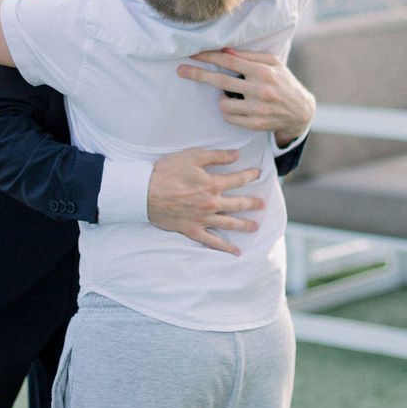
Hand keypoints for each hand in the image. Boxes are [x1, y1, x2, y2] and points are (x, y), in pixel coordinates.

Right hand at [146, 148, 263, 253]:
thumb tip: (236, 155)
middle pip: (238, 204)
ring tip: (256, 227)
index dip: (250, 176)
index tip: (259, 174)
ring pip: (229, 224)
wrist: (144, 192)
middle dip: (252, 204)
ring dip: (244, 225)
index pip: (238, 180)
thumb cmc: (167, 172)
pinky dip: (225, 248)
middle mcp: (211, 203)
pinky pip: (212, 242)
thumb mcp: (192, 156)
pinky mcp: (192, 229)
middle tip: (263, 205)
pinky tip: (236, 252)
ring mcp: (203, 219)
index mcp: (212, 184)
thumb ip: (216, 156)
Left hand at [177, 49, 315, 147]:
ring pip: (223, 104)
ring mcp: (258, 109)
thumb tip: (226, 49)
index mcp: (263, 71)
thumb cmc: (284, 82)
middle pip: (220, 81)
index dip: (209, 56)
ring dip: (221, 99)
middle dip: (198, 74)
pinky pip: (230, 118)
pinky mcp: (255, 125)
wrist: (301, 112)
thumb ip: (251, 56)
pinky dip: (228, 111)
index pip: (230, 61)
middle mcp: (260, 90)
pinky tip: (237, 107)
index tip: (193, 53)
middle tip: (180, 70)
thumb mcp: (273, 63)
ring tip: (230, 96)